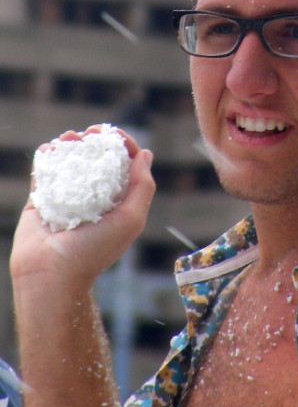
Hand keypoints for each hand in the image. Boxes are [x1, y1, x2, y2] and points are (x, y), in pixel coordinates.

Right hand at [10, 125, 155, 291]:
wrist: (51, 274)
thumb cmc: (95, 251)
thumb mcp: (130, 220)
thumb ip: (142, 187)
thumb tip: (145, 154)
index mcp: (118, 202)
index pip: (124, 165)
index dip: (122, 145)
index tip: (112, 133)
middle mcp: (94, 198)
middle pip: (97, 159)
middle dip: (95, 140)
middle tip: (89, 133)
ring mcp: (68, 197)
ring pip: (71, 162)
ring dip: (71, 143)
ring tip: (69, 138)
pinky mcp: (42, 200)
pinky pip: (45, 172)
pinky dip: (47, 156)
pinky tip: (51, 148)